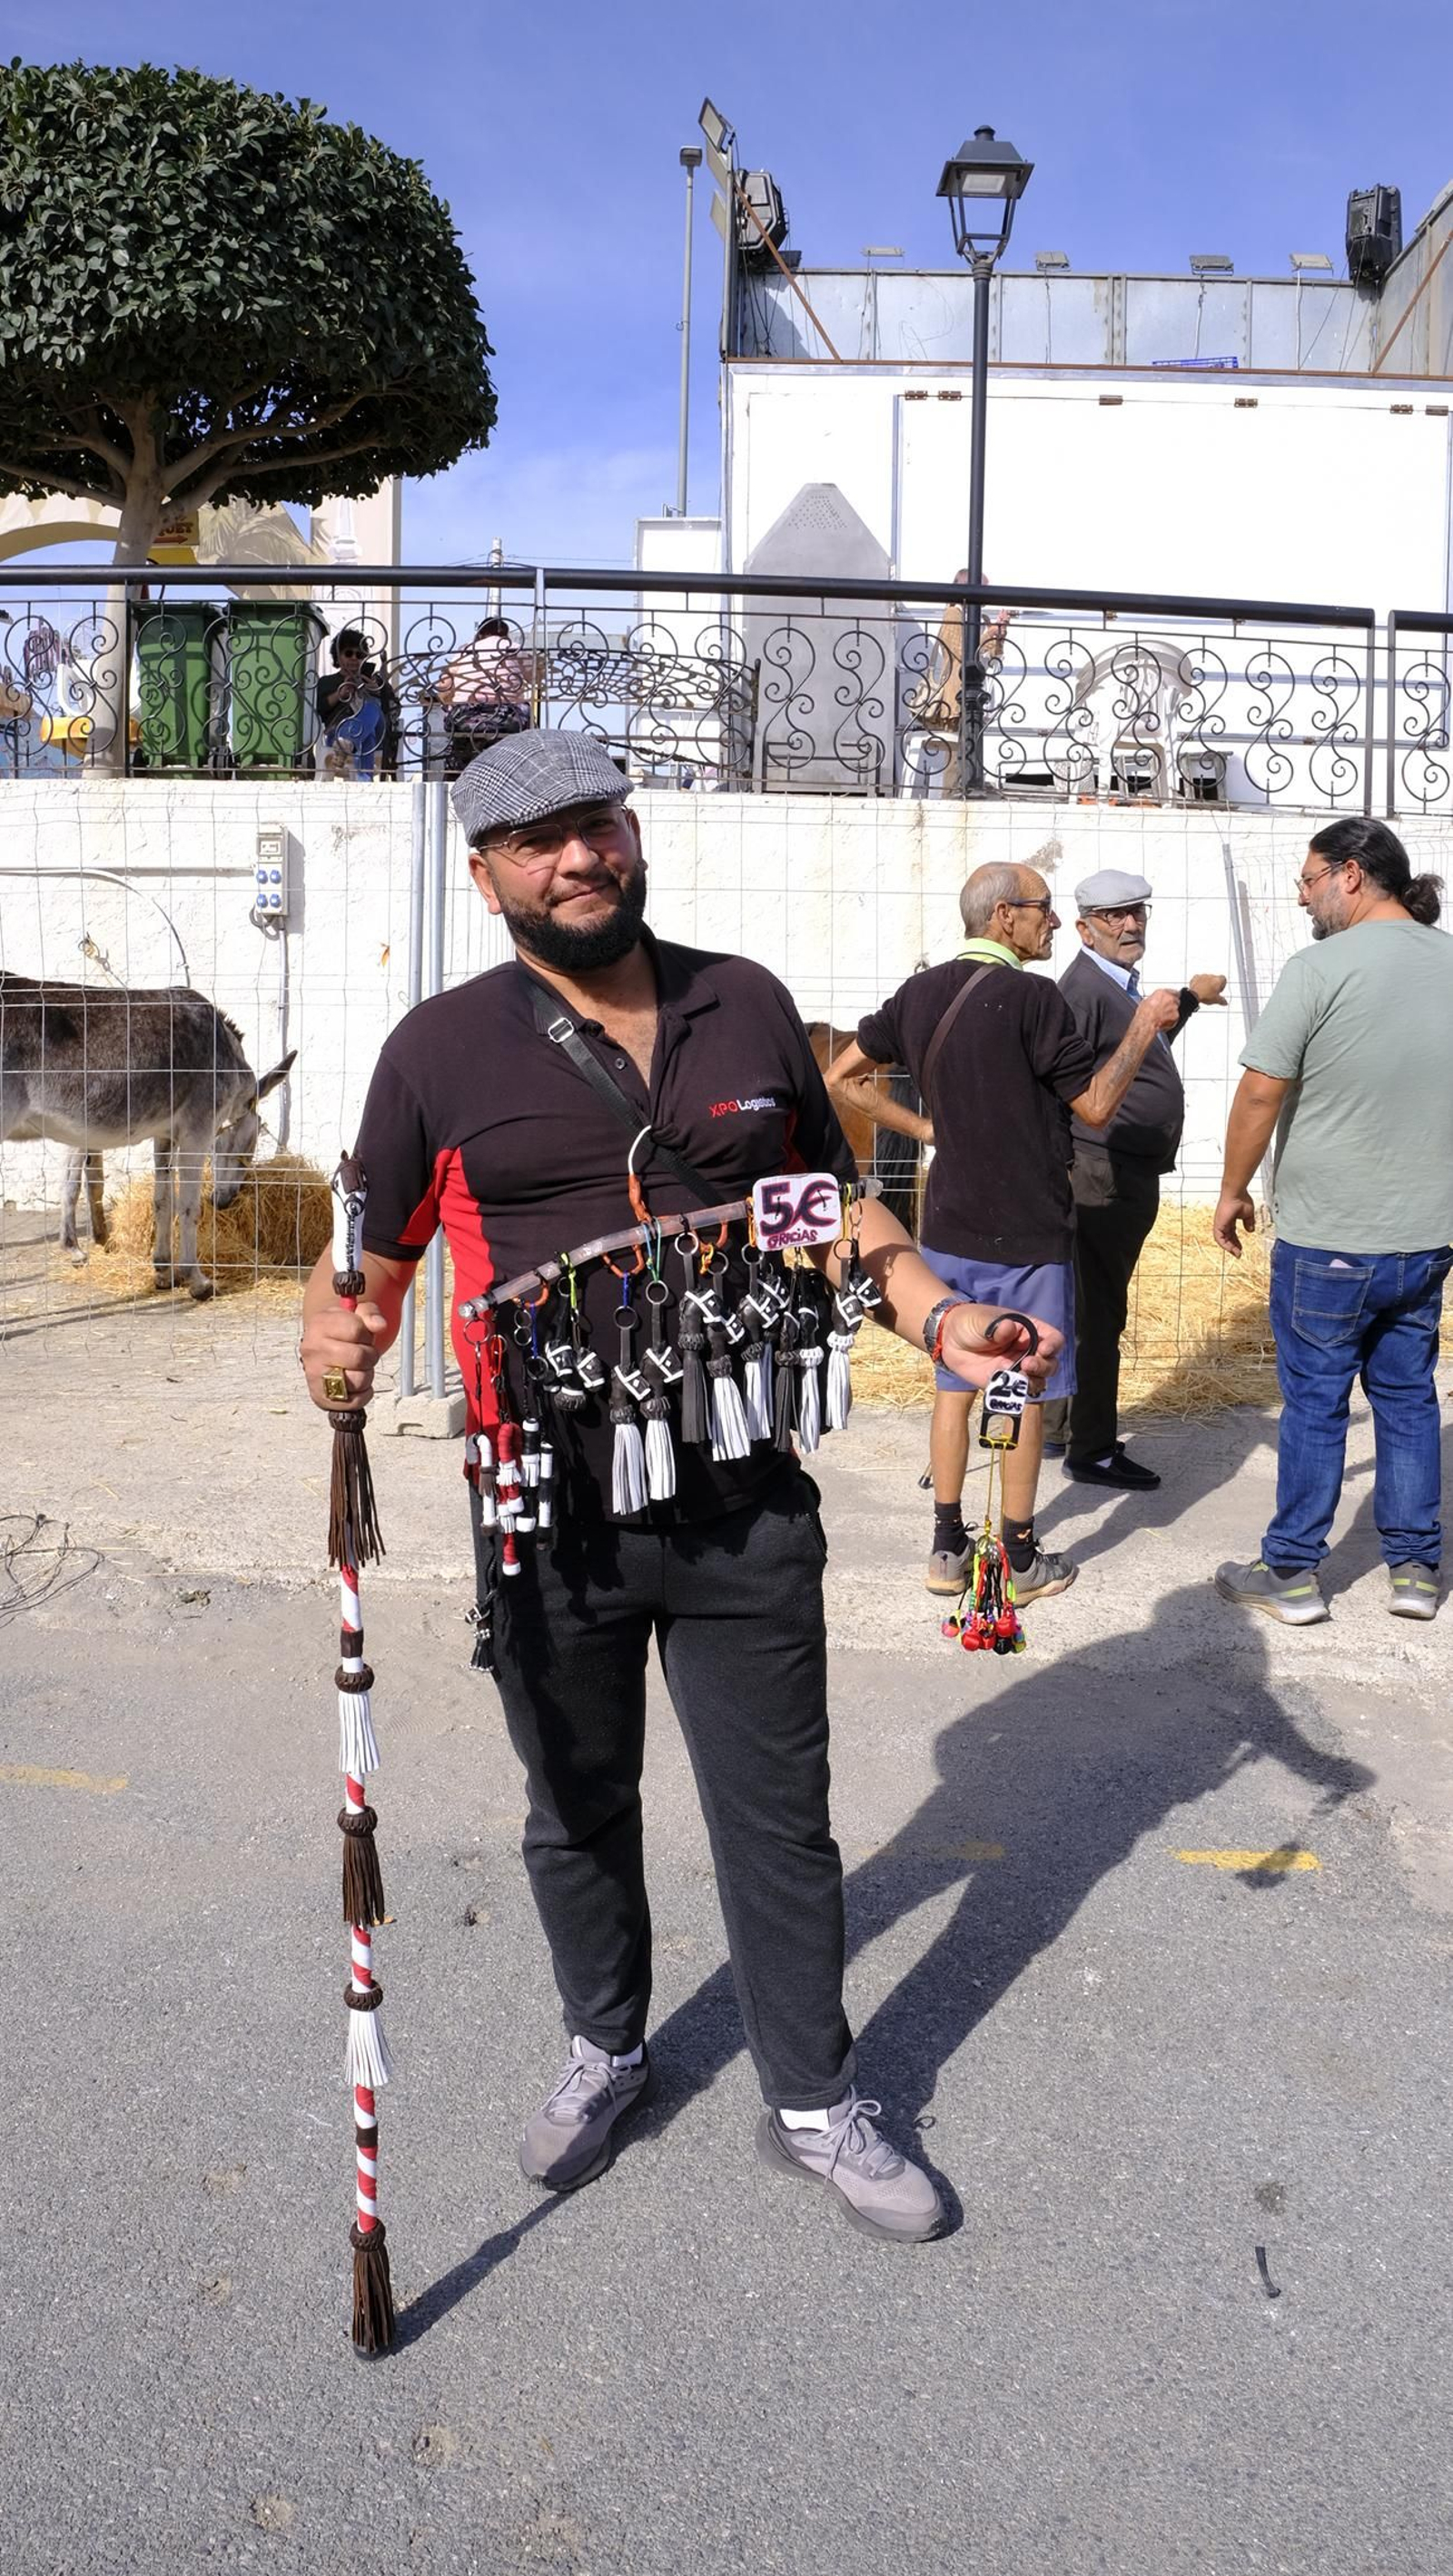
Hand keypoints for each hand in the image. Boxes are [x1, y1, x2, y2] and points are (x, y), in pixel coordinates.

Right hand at [300, 1299, 387, 1409]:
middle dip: (370, 1356)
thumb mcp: (355, 1315)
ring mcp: (314, 1374)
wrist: (321, 1351)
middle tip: (363, 1354)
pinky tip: (355, 1384)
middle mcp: (313, 1349)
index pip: (356, 1330)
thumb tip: (379, 1325)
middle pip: (359, 1357)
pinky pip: (355, 1401)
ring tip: (357, 1368)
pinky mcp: (320, 1397)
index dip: (367, 1334)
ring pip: (359, 1380)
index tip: (362, 1336)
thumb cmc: (340, 1333)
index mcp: (320, 1324)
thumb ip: (370, 1314)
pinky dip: (363, 1394)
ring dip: (367, 1375)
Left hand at [937, 1304, 1061, 1392]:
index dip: (1053, 1345)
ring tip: (1018, 1377)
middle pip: (1050, 1363)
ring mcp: (1017, 1368)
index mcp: (1028, 1330)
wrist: (948, 1339)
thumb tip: (1009, 1328)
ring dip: (1033, 1382)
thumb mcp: (982, 1319)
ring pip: (1038, 1380)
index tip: (1044, 1349)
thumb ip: (996, 1325)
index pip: (1053, 1338)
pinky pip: (1017, 1391)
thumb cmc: (970, 1322)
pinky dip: (1016, 1392)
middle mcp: (1027, 1351)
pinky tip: (1006, 1386)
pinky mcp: (1003, 1382)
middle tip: (1027, 1365)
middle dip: (1043, 1366)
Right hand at [1136, 987, 1181, 1035]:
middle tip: (1165, 1008)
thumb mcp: (1146, 1001)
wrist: (1146, 1022)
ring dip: (1171, 1012)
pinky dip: (1171, 1019)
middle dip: (1172, 1004)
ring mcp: (1174, 1007)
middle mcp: (1170, 998)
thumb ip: (1154, 999)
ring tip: (1163, 1016)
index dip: (1171, 996)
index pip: (1173, 991)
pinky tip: (1164, 1020)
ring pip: (1175, 1009)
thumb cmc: (1144, 1013)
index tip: (1169, 998)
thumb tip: (1153, 1001)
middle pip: (1176, 1000)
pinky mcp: (1176, 1016)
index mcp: (1162, 993)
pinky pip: (1175, 1017)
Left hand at [1188, 973, 1228, 1006]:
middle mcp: (1211, 976)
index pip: (1224, 979)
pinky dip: (1199, 982)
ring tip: (1204, 991)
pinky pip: (1199, 978)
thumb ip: (1222, 1001)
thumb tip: (1225, 1002)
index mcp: (1218, 980)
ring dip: (1207, 983)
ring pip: (1207, 978)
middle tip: (1212, 992)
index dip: (1222, 985)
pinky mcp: (1196, 977)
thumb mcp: (1216, 1000)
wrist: (1194, 995)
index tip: (1219, 990)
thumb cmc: (1206, 996)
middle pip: (1215, 979)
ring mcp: (1203, 975)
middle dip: (1214, 984)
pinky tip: (1199, 988)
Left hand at [1213, 1190, 1255, 1257]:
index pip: (1232, 1234)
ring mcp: (1220, 1223)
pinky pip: (1219, 1238)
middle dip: (1233, 1246)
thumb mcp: (1248, 1214)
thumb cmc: (1241, 1199)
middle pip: (1227, 1238)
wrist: (1236, 1193)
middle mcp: (1223, 1222)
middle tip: (1238, 1254)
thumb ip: (1249, 1222)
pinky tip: (1231, 1249)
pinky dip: (1225, 1244)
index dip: (1236, 1242)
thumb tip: (1250, 1230)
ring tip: (1236, 1254)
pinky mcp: (1218, 1224)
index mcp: (1229, 1220)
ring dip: (1229, 1247)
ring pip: (1222, 1240)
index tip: (1241, 1248)